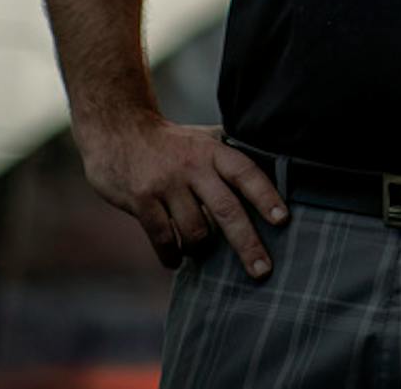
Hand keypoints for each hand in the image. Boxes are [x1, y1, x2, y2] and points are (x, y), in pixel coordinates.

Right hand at [75, 116, 287, 277]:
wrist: (117, 130)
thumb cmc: (170, 142)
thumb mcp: (203, 139)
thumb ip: (229, 156)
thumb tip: (270, 174)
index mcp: (212, 151)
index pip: (246, 173)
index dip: (266, 196)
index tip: (283, 220)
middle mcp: (192, 167)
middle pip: (226, 209)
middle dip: (247, 243)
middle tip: (262, 270)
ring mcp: (165, 184)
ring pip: (194, 230)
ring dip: (202, 250)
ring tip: (202, 253)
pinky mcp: (140, 200)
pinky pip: (163, 238)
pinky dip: (172, 255)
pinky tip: (176, 261)